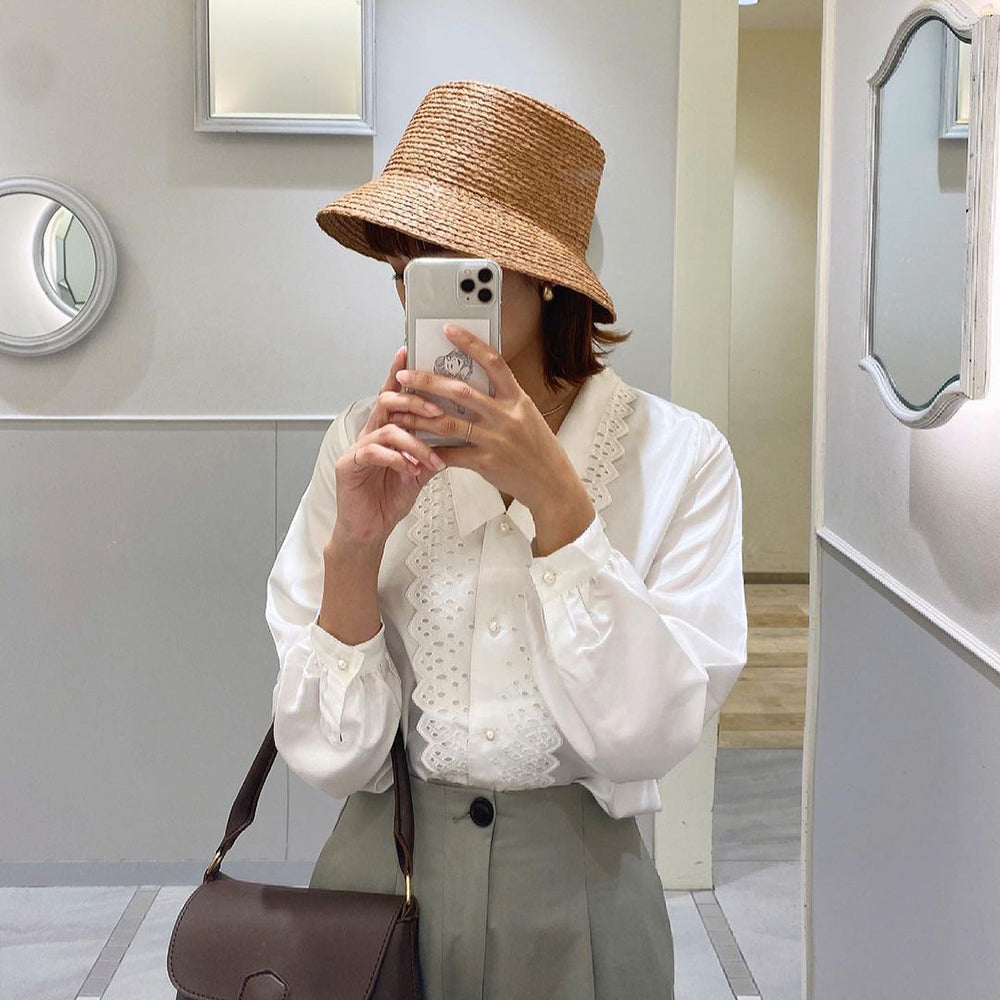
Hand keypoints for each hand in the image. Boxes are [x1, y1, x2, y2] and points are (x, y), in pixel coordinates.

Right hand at [332, 344, 447, 545]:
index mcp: (385, 430)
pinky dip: (395, 459)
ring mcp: (357, 448)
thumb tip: (457, 437)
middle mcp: (370, 433)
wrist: (369, 530)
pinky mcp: (349, 466)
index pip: (393, 395)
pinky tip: (409, 469)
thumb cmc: (389, 499)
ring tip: (431, 458)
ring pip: (386, 429)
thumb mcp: (418, 473)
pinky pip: (373, 452)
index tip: (409, 350)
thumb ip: (432, 452)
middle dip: (413, 402)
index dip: (398, 373)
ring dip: (413, 442)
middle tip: (436, 411)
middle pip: (387, 402)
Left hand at [389, 324, 590, 522]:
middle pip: (461, 392)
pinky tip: (416, 444)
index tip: (448, 330)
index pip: (493, 363)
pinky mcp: (486, 463)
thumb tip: (473, 381)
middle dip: (428, 382)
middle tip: (405, 375)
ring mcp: (495, 440)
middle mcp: (506, 416)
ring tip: (400, 411)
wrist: (551, 483)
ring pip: (449, 423)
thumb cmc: (538, 448)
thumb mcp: (526, 415)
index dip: (470, 344)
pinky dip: (431, 449)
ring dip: (420, 416)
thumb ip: (502, 400)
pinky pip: (451, 454)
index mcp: (517, 399)